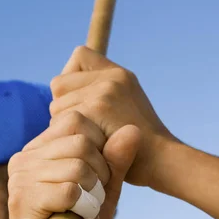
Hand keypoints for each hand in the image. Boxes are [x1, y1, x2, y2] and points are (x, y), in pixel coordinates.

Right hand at [7, 111, 139, 218]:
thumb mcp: (104, 187)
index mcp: (40, 147)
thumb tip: (133, 129)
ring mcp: (21, 176)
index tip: (99, 175)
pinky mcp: (23, 199)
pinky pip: (69, 191)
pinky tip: (75, 218)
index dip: (99, 145)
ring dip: (92, 192)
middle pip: (80, 142)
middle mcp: (26, 156)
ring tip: (84, 208)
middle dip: (100, 171)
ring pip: (77, 166)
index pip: (75, 121)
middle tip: (94, 195)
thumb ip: (116, 159)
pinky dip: (83, 207)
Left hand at [50, 46, 179, 187]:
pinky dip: (67, 137)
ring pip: (57, 105)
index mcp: (120, 74)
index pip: (79, 55)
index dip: (71, 76)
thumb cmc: (139, 145)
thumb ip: (102, 94)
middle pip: (59, 83)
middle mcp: (112, 77)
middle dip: (63, 106)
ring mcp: (105, 92)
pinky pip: (61, 121)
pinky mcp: (97, 110)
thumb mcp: (128, 108)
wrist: (162, 162)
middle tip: (82, 128)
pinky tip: (84, 147)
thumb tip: (65, 92)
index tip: (79, 99)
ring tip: (87, 139)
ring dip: (63, 125)